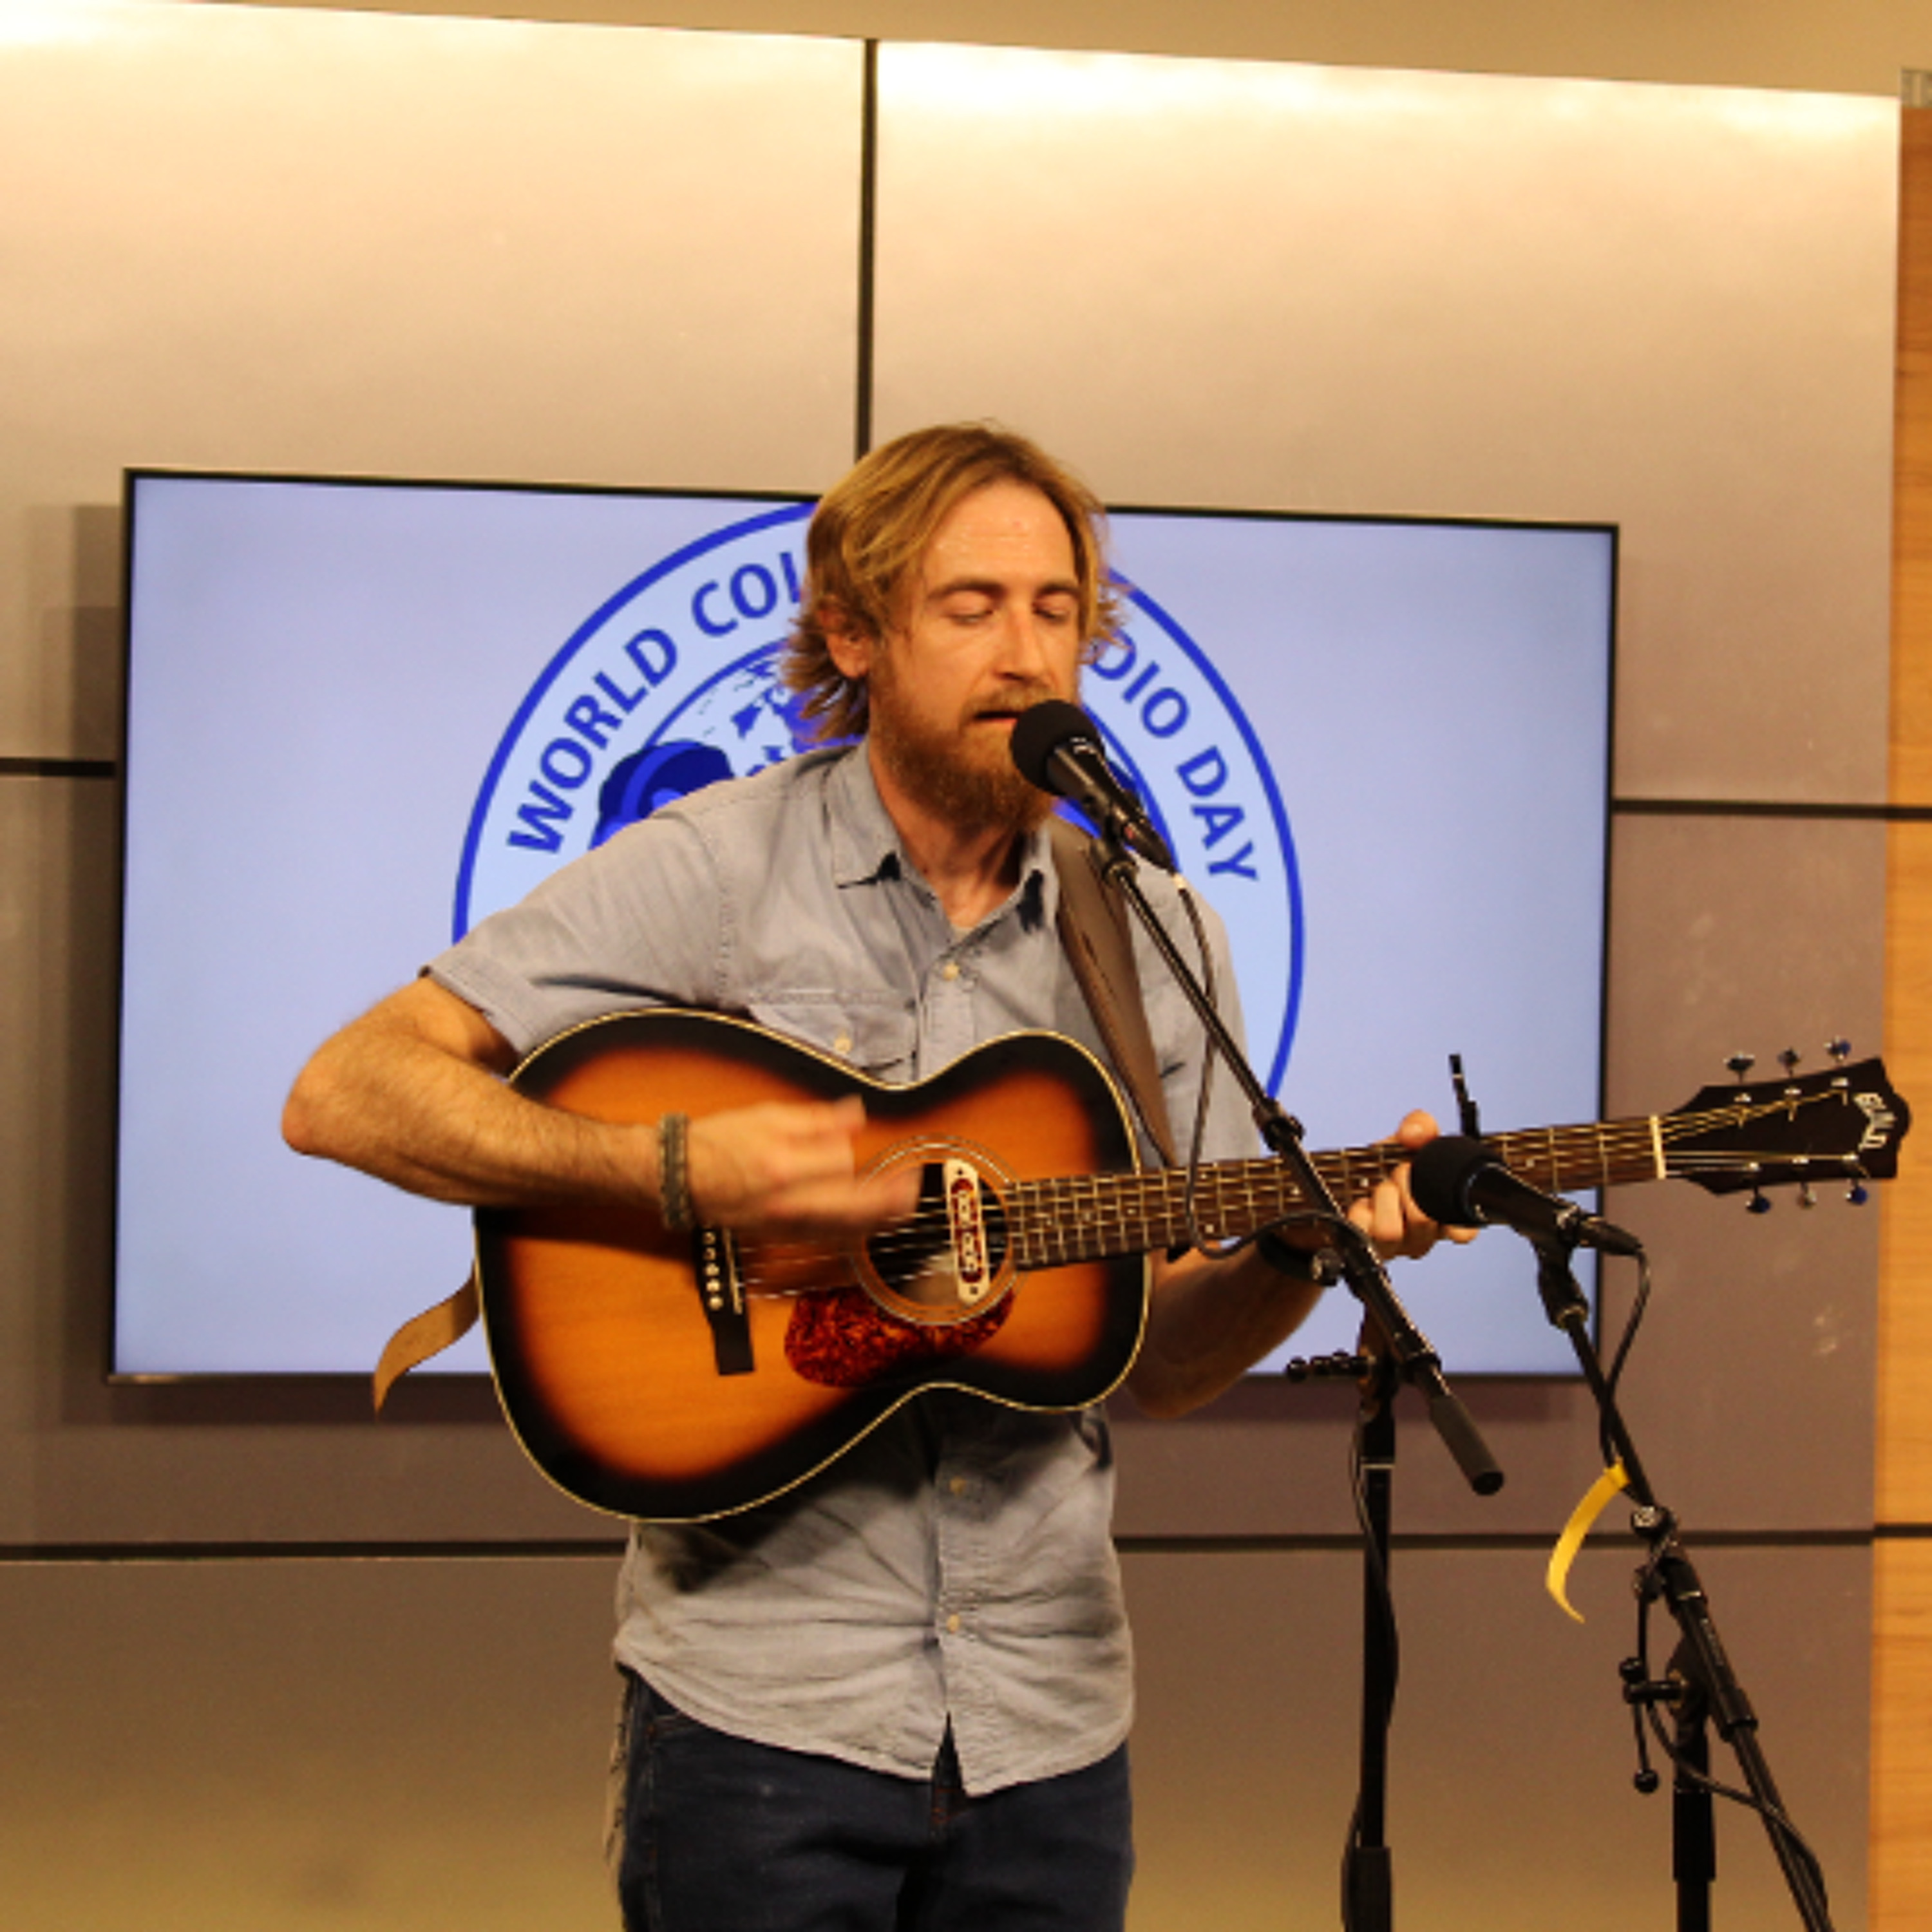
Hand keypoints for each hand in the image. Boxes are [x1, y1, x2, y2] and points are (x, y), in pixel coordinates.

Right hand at [683, 1095, 918, 1232]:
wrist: (680, 1177)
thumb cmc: (720, 1142)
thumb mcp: (767, 1116)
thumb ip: (816, 1120)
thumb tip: (856, 1116)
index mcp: (783, 1165)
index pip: (839, 1161)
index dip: (850, 1148)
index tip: (852, 1139)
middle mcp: (786, 1202)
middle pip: (852, 1206)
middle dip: (887, 1198)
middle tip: (911, 1189)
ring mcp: (783, 1225)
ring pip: (843, 1228)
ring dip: (876, 1218)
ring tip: (902, 1206)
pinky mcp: (780, 1237)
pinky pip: (825, 1239)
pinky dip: (850, 1231)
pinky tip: (866, 1224)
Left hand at [1348, 1110, 1476, 1261]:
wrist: (1341, 1184)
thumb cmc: (1381, 1168)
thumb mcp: (1402, 1142)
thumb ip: (1419, 1127)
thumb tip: (1419, 1131)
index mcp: (1439, 1212)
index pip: (1462, 1231)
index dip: (1460, 1229)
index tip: (1451, 1220)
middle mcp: (1419, 1234)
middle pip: (1423, 1222)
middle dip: (1407, 1186)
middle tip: (1398, 1172)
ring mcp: (1392, 1245)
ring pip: (1391, 1231)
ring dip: (1383, 1197)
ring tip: (1379, 1187)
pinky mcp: (1363, 1245)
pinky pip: (1363, 1231)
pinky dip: (1360, 1210)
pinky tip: (1360, 1203)